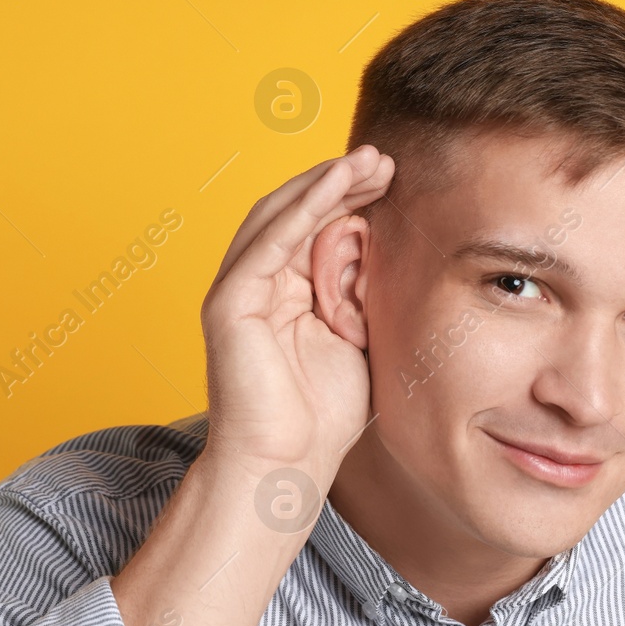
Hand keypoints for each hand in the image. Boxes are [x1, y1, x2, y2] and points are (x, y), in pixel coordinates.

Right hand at [198, 145, 393, 485]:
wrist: (286, 466)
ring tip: (368, 161)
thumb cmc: (323, 415)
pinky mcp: (230, 301)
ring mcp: (239, 289)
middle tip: (385, 160)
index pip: (317, 228)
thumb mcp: (361, 338)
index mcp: (286, 291)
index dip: (353, 198)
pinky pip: (270, 240)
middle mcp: (258, 282)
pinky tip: (338, 182)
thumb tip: (381, 240)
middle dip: (342, 181)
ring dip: (326, 182)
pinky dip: (306, 206)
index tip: (394, 179)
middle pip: (298, 212)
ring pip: (281, 214)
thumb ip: (365, 291)